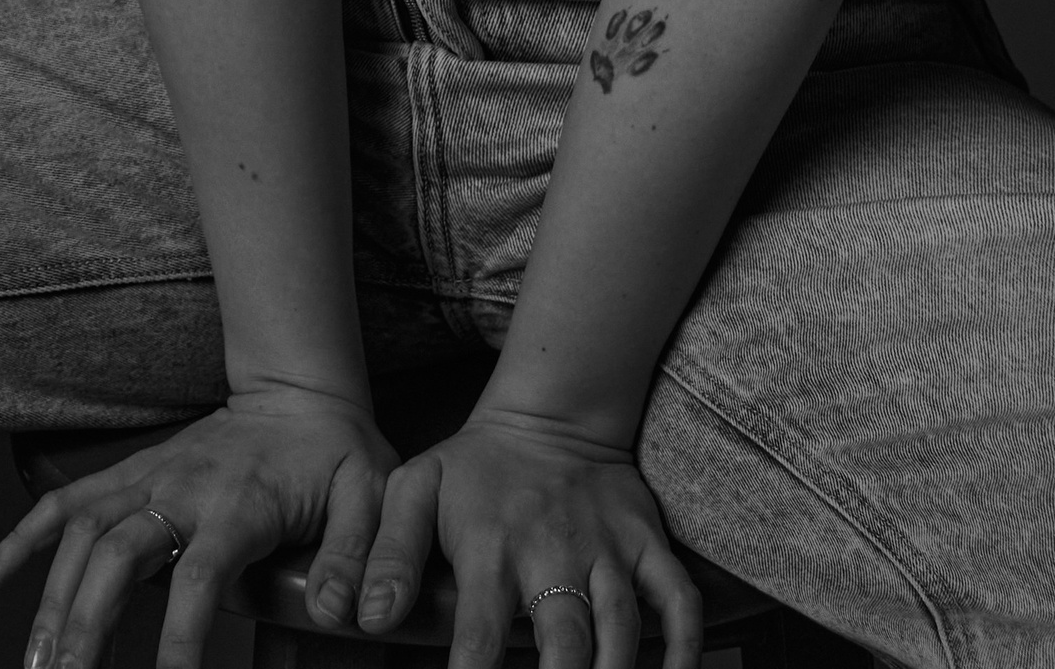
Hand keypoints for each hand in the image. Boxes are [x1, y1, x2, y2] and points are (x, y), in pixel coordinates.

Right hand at [0, 386, 399, 668]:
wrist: (300, 390)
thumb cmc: (336, 454)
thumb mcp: (370, 496)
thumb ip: (357, 555)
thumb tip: (345, 616)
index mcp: (239, 502)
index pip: (200, 573)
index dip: (180, 634)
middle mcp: (180, 487)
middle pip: (119, 553)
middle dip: (86, 621)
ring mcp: (147, 477)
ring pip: (81, 533)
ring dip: (49, 597)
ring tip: (34, 664)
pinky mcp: (129, 475)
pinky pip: (65, 503)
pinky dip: (21, 538)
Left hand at [355, 411, 699, 668]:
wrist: (552, 410)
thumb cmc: (476, 466)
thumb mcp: (416, 489)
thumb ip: (390, 553)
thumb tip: (369, 619)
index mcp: (491, 550)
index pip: (479, 638)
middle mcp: (551, 554)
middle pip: (562, 645)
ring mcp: (605, 550)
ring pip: (622, 629)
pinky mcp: (645, 542)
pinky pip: (678, 600)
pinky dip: (685, 646)